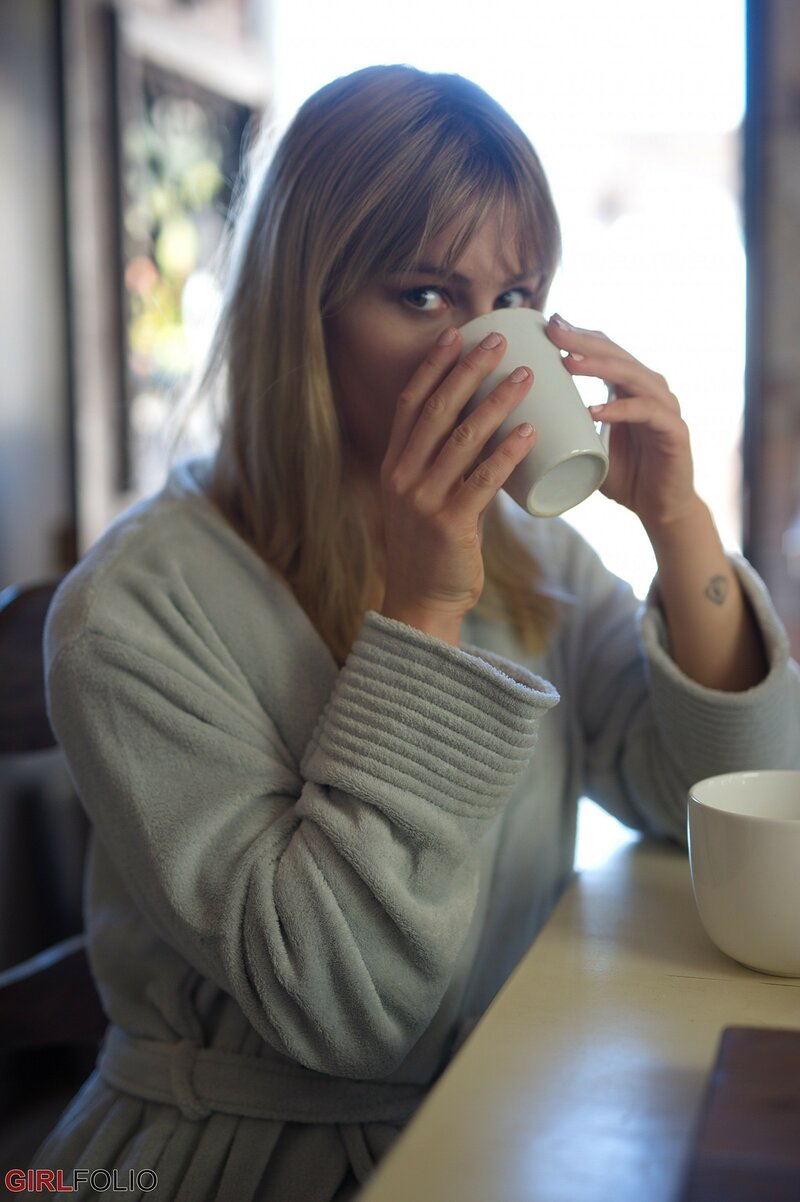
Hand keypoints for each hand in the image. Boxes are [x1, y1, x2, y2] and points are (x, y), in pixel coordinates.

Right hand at [379, 326, 535, 642]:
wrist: (423, 601)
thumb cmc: (433, 545)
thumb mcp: (428, 496)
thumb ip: (450, 465)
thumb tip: (491, 429)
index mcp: (394, 464)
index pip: (411, 402)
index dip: (433, 366)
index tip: (456, 333)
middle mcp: (402, 476)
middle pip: (436, 411)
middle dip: (468, 371)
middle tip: (499, 340)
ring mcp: (422, 500)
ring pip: (462, 439)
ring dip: (496, 402)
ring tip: (526, 375)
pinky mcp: (448, 524)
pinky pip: (482, 480)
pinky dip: (507, 453)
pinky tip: (530, 431)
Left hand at [546, 314, 697, 534]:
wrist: (659, 509)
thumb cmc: (622, 476)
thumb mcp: (586, 446)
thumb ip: (565, 429)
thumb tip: (516, 421)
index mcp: (631, 386)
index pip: (607, 350)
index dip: (580, 335)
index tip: (547, 324)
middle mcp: (651, 389)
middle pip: (617, 355)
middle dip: (584, 341)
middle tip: (553, 331)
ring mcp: (666, 408)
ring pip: (633, 376)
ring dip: (599, 367)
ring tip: (569, 362)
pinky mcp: (675, 432)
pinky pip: (647, 413)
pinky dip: (620, 410)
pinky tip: (595, 410)